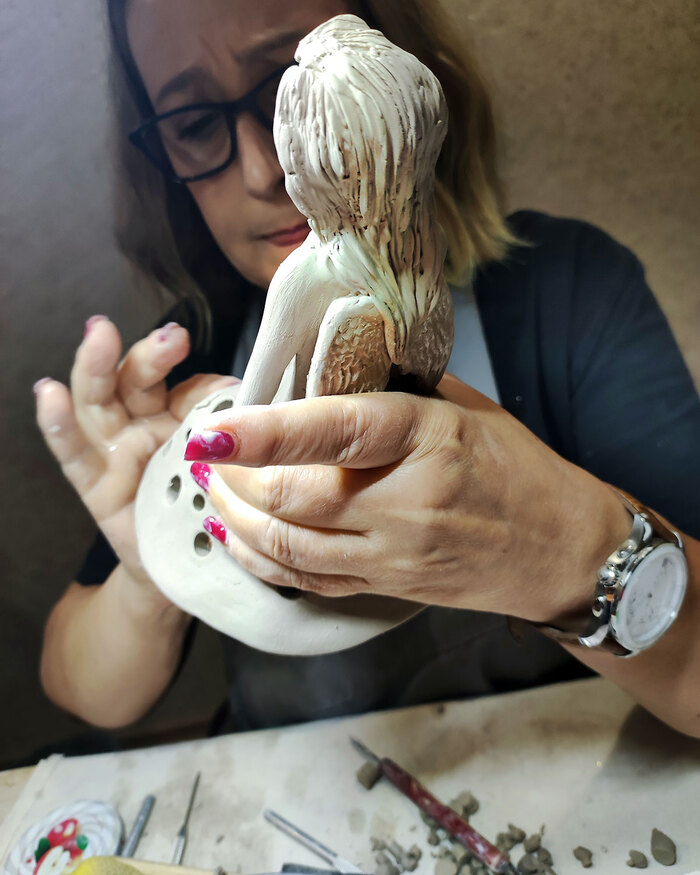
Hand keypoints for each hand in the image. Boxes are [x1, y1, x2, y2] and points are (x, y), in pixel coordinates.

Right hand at [36, 315, 237, 589]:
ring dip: (99, 367)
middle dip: (152, 355)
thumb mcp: (232, 471)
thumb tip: (245, 400)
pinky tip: (49, 395)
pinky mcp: (94, 484)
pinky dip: (58, 424)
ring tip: (101, 335)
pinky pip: (73, 453)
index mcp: (183, 417)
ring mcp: (116, 451)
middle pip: (139, 381)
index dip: (204, 382)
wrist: (191, 567)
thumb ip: (235, 436)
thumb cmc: (214, 509)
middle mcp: (147, 426)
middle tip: (173, 338)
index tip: (229, 381)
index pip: (187, 386)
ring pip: (101, 402)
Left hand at [184, 373, 630, 621]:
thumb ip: (395, 387)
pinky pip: (307, 581)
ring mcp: (395, 556)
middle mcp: (408, 504)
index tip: (213, 428)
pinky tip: (236, 535)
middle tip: (205, 452)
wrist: (560, 550)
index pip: (336, 435)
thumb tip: (326, 365)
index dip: (266, 433)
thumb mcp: (467, 408)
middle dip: (235, 477)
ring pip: (291, 548)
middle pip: (296, 500)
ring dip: (236, 518)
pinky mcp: (386, 587)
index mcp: (429, 440)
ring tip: (208, 488)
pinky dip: (261, 559)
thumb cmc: (517, 468)